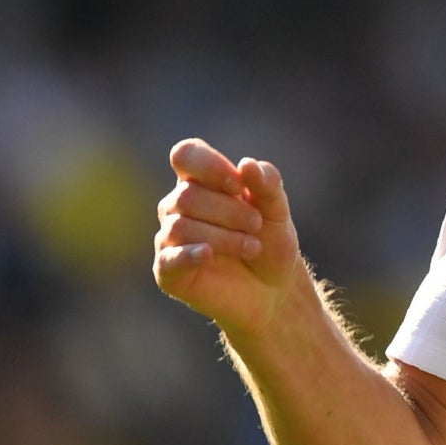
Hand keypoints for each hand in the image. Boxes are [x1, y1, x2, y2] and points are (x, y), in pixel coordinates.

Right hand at [152, 138, 305, 337]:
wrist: (274, 289)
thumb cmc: (270, 241)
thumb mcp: (277, 211)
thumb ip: (267, 184)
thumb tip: (247, 163)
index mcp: (199, 181)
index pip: (186, 155)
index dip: (210, 166)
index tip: (239, 186)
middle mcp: (177, 206)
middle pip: (187, 195)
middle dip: (230, 210)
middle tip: (256, 226)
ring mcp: (169, 238)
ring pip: (180, 226)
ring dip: (224, 236)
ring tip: (253, 247)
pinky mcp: (168, 271)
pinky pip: (168, 259)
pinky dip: (188, 255)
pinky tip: (208, 254)